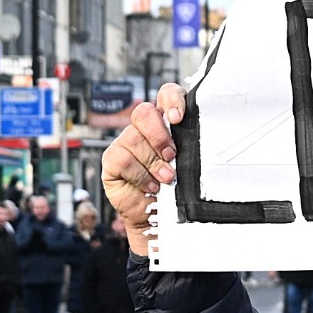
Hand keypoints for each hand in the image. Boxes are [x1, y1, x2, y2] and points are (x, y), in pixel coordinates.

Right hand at [102, 84, 187, 247]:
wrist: (155, 217)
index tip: (178, 118)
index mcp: (165, 122)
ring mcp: (124, 142)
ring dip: (154, 163)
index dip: (171, 99)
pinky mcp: (111, 159)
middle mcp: (142, 128)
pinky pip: (124, 159)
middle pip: (144, 113)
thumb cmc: (174, 188)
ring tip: (166, 179)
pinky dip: (140, 175)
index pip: (165, 94)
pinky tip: (150, 186)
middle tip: (172, 155)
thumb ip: (189, 147)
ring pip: (134, 139)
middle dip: (159, 135)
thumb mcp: (187, 165)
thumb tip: (200, 139)